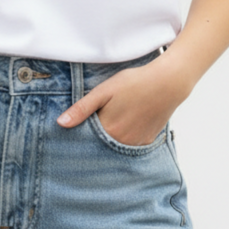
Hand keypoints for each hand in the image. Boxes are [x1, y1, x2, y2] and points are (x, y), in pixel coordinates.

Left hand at [56, 55, 191, 145]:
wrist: (168, 82)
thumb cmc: (134, 82)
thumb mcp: (103, 91)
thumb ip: (82, 109)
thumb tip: (60, 123)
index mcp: (108, 130)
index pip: (86, 139)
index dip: (81, 132)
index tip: (79, 127)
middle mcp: (122, 142)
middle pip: (101, 145)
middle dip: (95, 138)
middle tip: (97, 122)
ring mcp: (137, 143)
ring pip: (116, 146)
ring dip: (111, 139)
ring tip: (114, 119)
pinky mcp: (148, 140)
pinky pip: (131, 145)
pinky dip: (126, 138)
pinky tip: (127, 123)